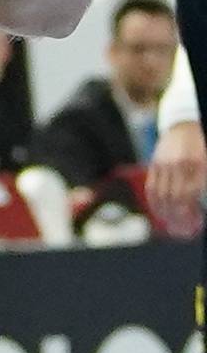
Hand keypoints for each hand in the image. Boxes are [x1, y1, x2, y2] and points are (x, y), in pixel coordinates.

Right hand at [148, 119, 206, 237]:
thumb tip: (193, 206)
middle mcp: (180, 165)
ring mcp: (165, 164)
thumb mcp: (206, 162)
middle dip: (177, 216)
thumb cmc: (200, 147)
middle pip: (175, 197)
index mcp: (197, 165)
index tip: (194, 223)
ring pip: (161, 194)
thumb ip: (200, 182)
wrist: (183, 125)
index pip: (191, 195)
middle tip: (180, 228)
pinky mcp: (155, 164)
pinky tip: (158, 211)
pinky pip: (151, 186)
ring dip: (164, 212)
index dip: (190, 212)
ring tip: (168, 222)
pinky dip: (153, 202)